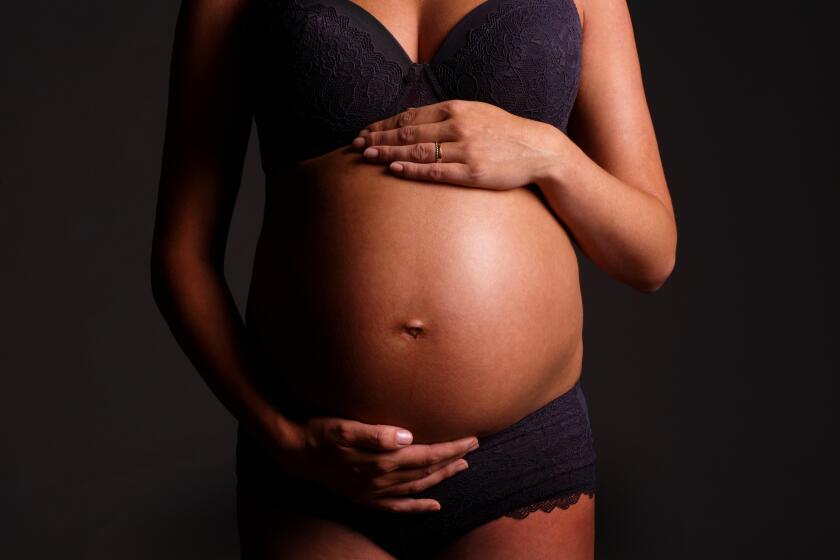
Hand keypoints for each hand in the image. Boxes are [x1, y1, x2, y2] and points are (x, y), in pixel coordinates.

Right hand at [275, 416, 479, 513]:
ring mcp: (375, 492)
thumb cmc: (320, 433)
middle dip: (452, 460)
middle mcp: (382, 480)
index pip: (427, 455)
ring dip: (441, 478)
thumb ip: (376, 433)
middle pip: (426, 471)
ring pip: (418, 487)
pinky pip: (399, 506)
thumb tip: (407, 436)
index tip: (471, 439)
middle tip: (473, 449)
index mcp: (382, 460)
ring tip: (460, 468)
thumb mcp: (344, 427)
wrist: (293, 453)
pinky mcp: (366, 498)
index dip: (451, 448)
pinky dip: (418, 507)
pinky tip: (433, 506)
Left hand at [351, 100, 563, 190]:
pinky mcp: (472, 172)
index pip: (410, 116)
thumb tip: (411, 116)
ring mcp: (465, 149)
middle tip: (355, 144)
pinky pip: (436, 171)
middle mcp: (457, 126)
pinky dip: (413, 170)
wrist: (538, 149)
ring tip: (366, 155)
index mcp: (456, 109)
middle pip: (408, 132)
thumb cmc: (503, 133)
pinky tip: (394, 170)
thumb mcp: (475, 112)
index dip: (384, 124)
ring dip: (389, 153)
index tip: (365, 131)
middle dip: (378, 137)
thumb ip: (444, 114)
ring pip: (418, 151)